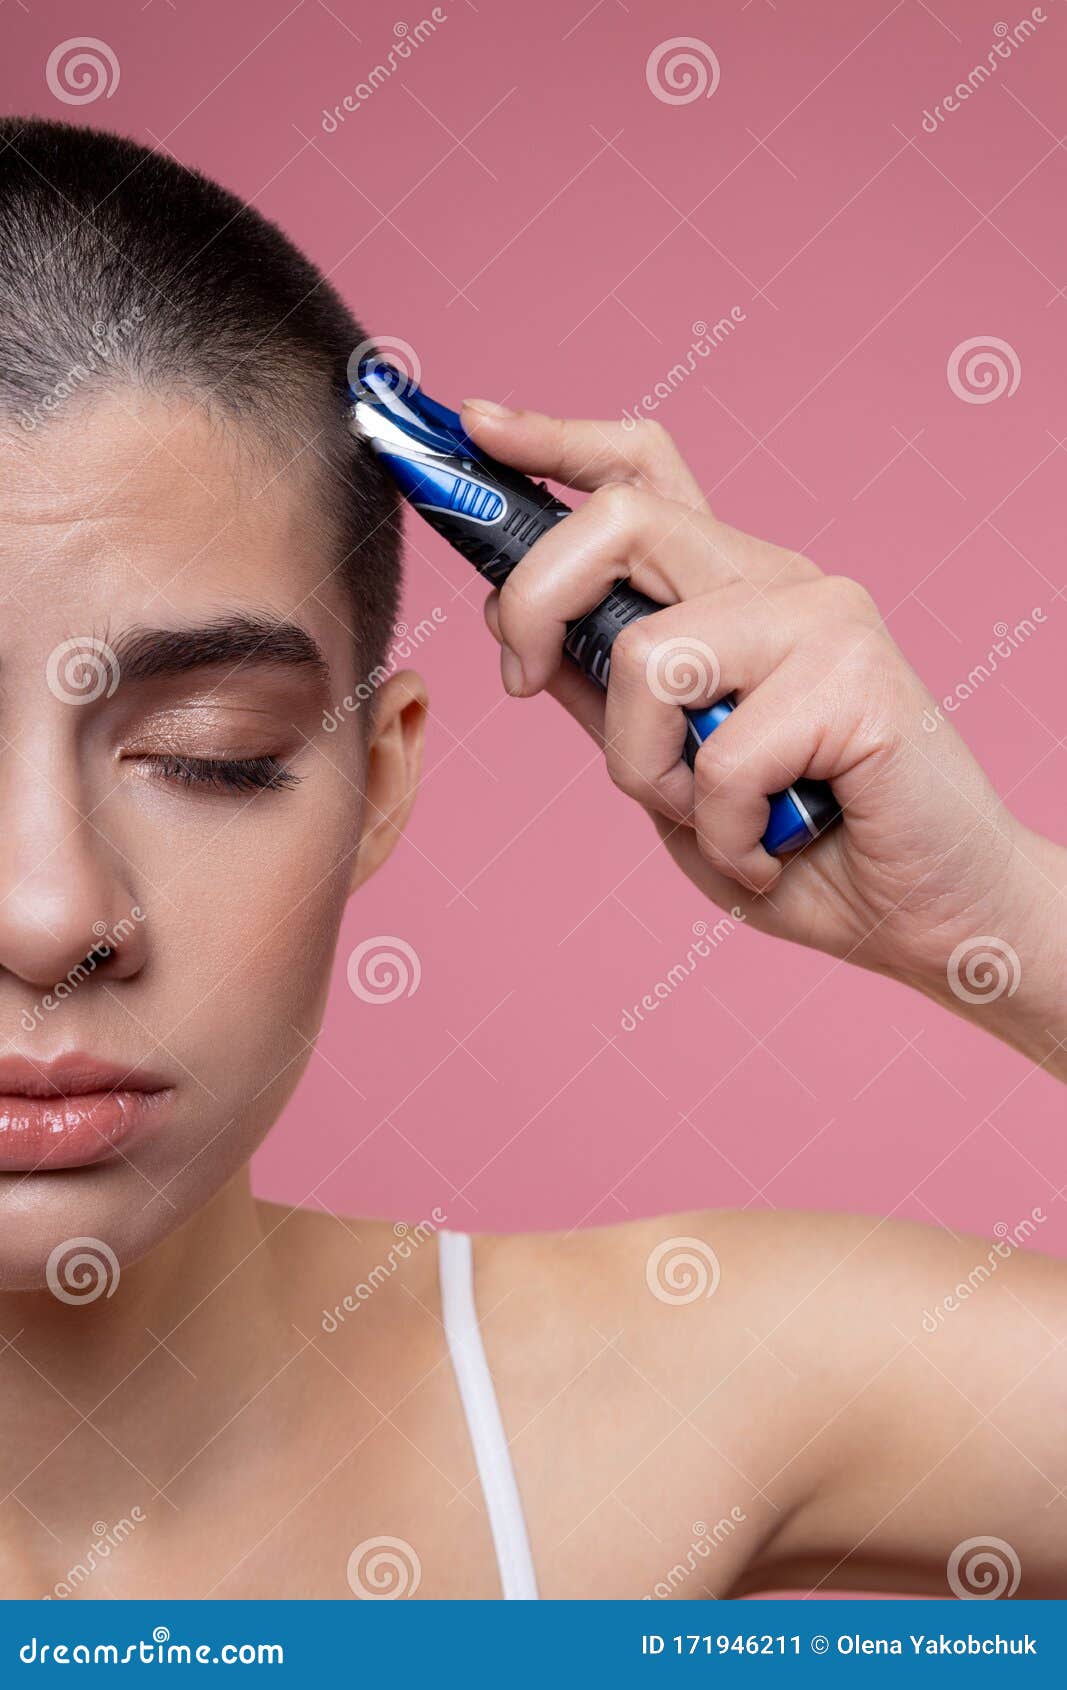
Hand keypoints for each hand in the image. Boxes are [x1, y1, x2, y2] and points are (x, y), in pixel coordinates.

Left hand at [461, 400, 1065, 1074]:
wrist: (931, 918)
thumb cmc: (802, 849)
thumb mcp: (671, 775)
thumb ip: (607, 699)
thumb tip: (520, 633)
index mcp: (730, 592)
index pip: (642, 473)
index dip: (553, 439)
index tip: (477, 427)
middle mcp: (776, 580)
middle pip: (617, 519)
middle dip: (531, 600)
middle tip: (521, 682)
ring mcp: (821, 617)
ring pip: (646, 654)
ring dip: (645, 770)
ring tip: (712, 822)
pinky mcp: (857, 676)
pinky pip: (720, 754)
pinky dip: (723, 833)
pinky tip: (768, 852)